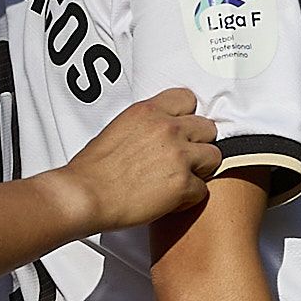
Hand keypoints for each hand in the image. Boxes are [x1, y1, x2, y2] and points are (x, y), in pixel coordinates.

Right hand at [49, 87, 220, 235]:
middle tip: (184, 159)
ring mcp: (179, 155)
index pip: (187, 99)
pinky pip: (203, 189)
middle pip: (207, 128)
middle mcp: (167, 128)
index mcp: (149, 111)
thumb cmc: (92, 170)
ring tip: (181, 179)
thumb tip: (155, 135)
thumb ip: (144, 126)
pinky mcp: (183, 184)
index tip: (182, 130)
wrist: (86, 195)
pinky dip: (190, 198)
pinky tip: (172, 200)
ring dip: (201, 169)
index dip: (187, 117)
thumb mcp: (118, 129)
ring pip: (214, 156)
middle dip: (198, 144)